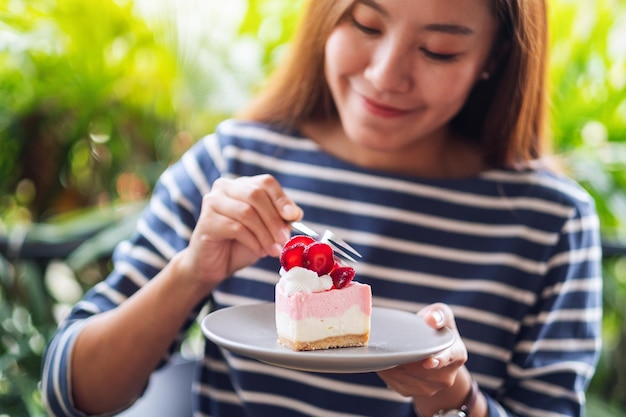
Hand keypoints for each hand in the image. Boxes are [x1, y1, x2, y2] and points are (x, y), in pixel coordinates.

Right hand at [176, 174, 302, 291]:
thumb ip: (279, 219)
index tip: (294, 216)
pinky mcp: (206, 221)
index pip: (265, 182)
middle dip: (274, 219)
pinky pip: (236, 228)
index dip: (281, 199)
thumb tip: (295, 213)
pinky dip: (253, 241)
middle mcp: (225, 187)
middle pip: (256, 194)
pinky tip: (259, 251)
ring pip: (246, 212)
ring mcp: (212, 202)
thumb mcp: (266, 229)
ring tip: (273, 250)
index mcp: (242, 184)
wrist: (213, 265)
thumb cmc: (241, 245)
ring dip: (265, 234)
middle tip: (284, 239)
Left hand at [377, 303, 467, 399]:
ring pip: (406, 377)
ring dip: (393, 365)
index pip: (447, 358)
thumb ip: (438, 314)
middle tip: (390, 346)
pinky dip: (387, 373)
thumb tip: (431, 320)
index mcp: (456, 354)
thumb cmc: (435, 328)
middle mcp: (446, 376)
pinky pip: (396, 384)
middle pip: (421, 370)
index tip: (429, 362)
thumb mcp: (441, 315)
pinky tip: (386, 361)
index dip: (438, 360)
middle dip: (405, 358)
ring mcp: (431, 388)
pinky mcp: (413, 393)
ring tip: (387, 351)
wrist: (431, 351)